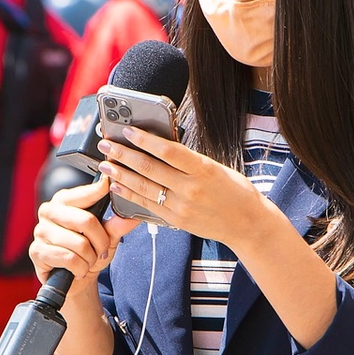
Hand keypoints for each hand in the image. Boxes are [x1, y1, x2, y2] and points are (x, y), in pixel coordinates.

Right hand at [30, 176, 134, 296]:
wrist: (75, 279)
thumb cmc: (89, 252)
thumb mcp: (107, 237)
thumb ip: (118, 225)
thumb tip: (132, 216)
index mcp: (64, 201)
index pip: (85, 193)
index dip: (99, 189)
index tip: (109, 183)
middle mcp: (49, 211)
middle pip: (86, 221)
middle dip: (100, 242)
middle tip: (101, 251)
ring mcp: (41, 231)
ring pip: (79, 244)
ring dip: (90, 258)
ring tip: (87, 261)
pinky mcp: (37, 251)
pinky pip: (69, 259)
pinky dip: (80, 268)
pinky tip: (76, 268)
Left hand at [96, 126, 280, 247]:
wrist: (248, 224)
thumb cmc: (235, 191)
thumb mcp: (216, 167)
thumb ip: (189, 160)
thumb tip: (159, 147)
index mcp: (203, 169)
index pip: (168, 151)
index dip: (145, 140)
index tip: (128, 130)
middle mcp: (191, 188)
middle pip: (150, 169)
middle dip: (124, 155)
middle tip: (107, 144)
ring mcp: (181, 207)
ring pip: (144, 188)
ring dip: (121, 174)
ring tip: (105, 163)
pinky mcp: (176, 220)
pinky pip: (147, 206)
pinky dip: (129, 195)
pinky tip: (117, 185)